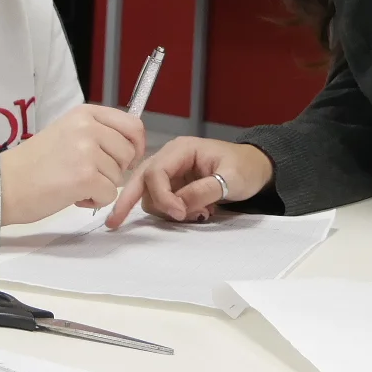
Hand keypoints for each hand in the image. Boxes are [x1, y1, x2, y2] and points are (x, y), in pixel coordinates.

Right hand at [0, 104, 145, 225]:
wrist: (3, 184)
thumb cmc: (33, 164)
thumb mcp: (66, 133)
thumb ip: (97, 133)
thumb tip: (132, 146)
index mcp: (84, 114)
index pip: (133, 125)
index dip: (136, 146)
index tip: (127, 159)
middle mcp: (88, 128)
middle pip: (129, 153)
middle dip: (115, 170)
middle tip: (88, 175)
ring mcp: (87, 151)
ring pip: (119, 176)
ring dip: (101, 186)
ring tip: (73, 183)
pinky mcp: (85, 177)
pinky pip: (109, 194)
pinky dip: (95, 201)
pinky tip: (73, 196)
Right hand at [105, 137, 273, 227]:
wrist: (257, 170)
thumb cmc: (246, 167)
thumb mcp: (231, 178)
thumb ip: (204, 190)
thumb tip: (179, 204)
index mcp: (182, 149)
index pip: (156, 171)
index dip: (163, 196)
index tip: (179, 213)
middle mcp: (171, 159)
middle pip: (141, 180)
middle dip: (128, 201)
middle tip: (114, 222)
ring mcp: (171, 174)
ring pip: (151, 196)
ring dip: (168, 210)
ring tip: (201, 213)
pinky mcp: (175, 187)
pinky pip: (163, 203)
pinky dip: (173, 213)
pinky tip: (196, 213)